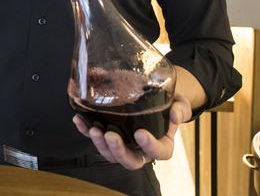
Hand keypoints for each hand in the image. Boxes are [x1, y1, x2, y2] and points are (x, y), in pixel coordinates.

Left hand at [73, 92, 191, 169]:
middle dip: (117, 150)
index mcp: (161, 145)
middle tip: (110, 135)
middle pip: (129, 160)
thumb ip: (179, 110)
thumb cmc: (170, 106)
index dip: (149, 146)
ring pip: (110, 154)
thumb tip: (175, 113)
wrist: (158, 99)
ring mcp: (124, 144)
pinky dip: (86, 130)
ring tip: (93, 128)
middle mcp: (141, 150)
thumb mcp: (179, 105)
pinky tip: (79, 120)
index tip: (140, 133)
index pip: (157, 152)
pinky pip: (97, 138)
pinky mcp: (110, 136)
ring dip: (99, 143)